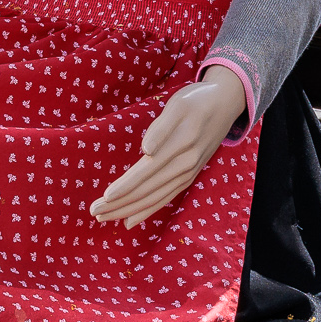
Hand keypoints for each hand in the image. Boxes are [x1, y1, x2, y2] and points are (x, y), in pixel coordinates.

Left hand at [89, 66, 247, 226]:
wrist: (226, 104)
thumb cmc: (196, 100)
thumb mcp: (178, 105)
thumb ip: (161, 128)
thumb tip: (146, 150)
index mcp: (179, 147)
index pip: (145, 173)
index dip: (124, 187)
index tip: (104, 197)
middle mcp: (184, 166)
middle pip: (147, 191)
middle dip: (120, 203)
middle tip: (94, 211)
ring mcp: (188, 174)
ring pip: (154, 199)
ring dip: (128, 210)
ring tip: (104, 216)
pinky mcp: (189, 177)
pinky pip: (165, 199)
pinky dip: (147, 211)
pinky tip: (130, 220)